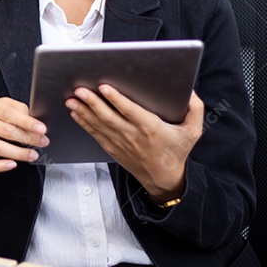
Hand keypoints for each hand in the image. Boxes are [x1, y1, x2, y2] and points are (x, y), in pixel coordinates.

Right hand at [0, 94, 48, 172]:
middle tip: (42, 142)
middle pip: (5, 130)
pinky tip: (12, 164)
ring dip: (18, 153)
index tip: (41, 128)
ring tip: (32, 155)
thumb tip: (31, 118)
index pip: (8, 112)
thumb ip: (12, 107)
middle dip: (27, 138)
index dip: (26, 122)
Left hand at [67, 86, 203, 201]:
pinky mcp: (112, 148)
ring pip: (98, 125)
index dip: (116, 99)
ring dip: (83, 111)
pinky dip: (84, 123)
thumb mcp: (193, 131)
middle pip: (109, 117)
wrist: (163, 178)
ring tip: (71, 99)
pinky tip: (75, 113)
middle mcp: (132, 135)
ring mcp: (120, 143)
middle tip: (80, 90)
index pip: (130, 111)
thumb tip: (191, 90)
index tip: (104, 88)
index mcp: (151, 128)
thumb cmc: (177, 151)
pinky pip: (95, 134)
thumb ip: (195, 109)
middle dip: (92, 103)